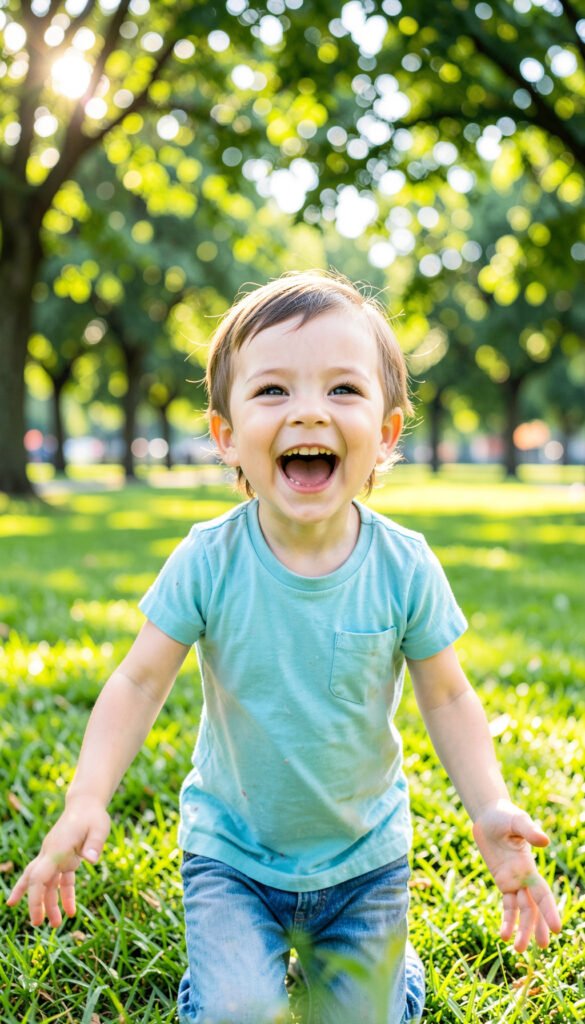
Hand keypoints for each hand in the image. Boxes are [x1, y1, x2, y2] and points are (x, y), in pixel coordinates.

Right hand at [6, 796, 110, 926]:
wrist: (86, 804)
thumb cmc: (93, 815)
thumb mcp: (99, 827)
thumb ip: (95, 843)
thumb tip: (92, 860)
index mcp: (56, 848)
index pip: (38, 875)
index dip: (34, 896)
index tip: (37, 915)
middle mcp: (51, 853)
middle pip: (34, 879)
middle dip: (33, 902)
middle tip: (36, 923)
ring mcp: (55, 857)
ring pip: (46, 883)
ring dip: (50, 903)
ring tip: (56, 925)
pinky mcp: (64, 859)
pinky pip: (61, 881)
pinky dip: (64, 895)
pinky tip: (71, 911)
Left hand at [472, 798, 560, 952]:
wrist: (490, 816)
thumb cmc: (506, 816)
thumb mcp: (517, 821)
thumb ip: (529, 832)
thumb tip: (544, 842)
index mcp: (529, 868)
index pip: (542, 894)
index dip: (549, 911)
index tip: (557, 929)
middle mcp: (524, 878)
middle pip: (532, 908)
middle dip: (538, 927)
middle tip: (542, 948)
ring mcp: (513, 882)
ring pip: (520, 911)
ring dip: (521, 929)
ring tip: (517, 949)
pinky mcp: (502, 882)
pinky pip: (507, 905)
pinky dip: (507, 920)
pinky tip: (503, 935)